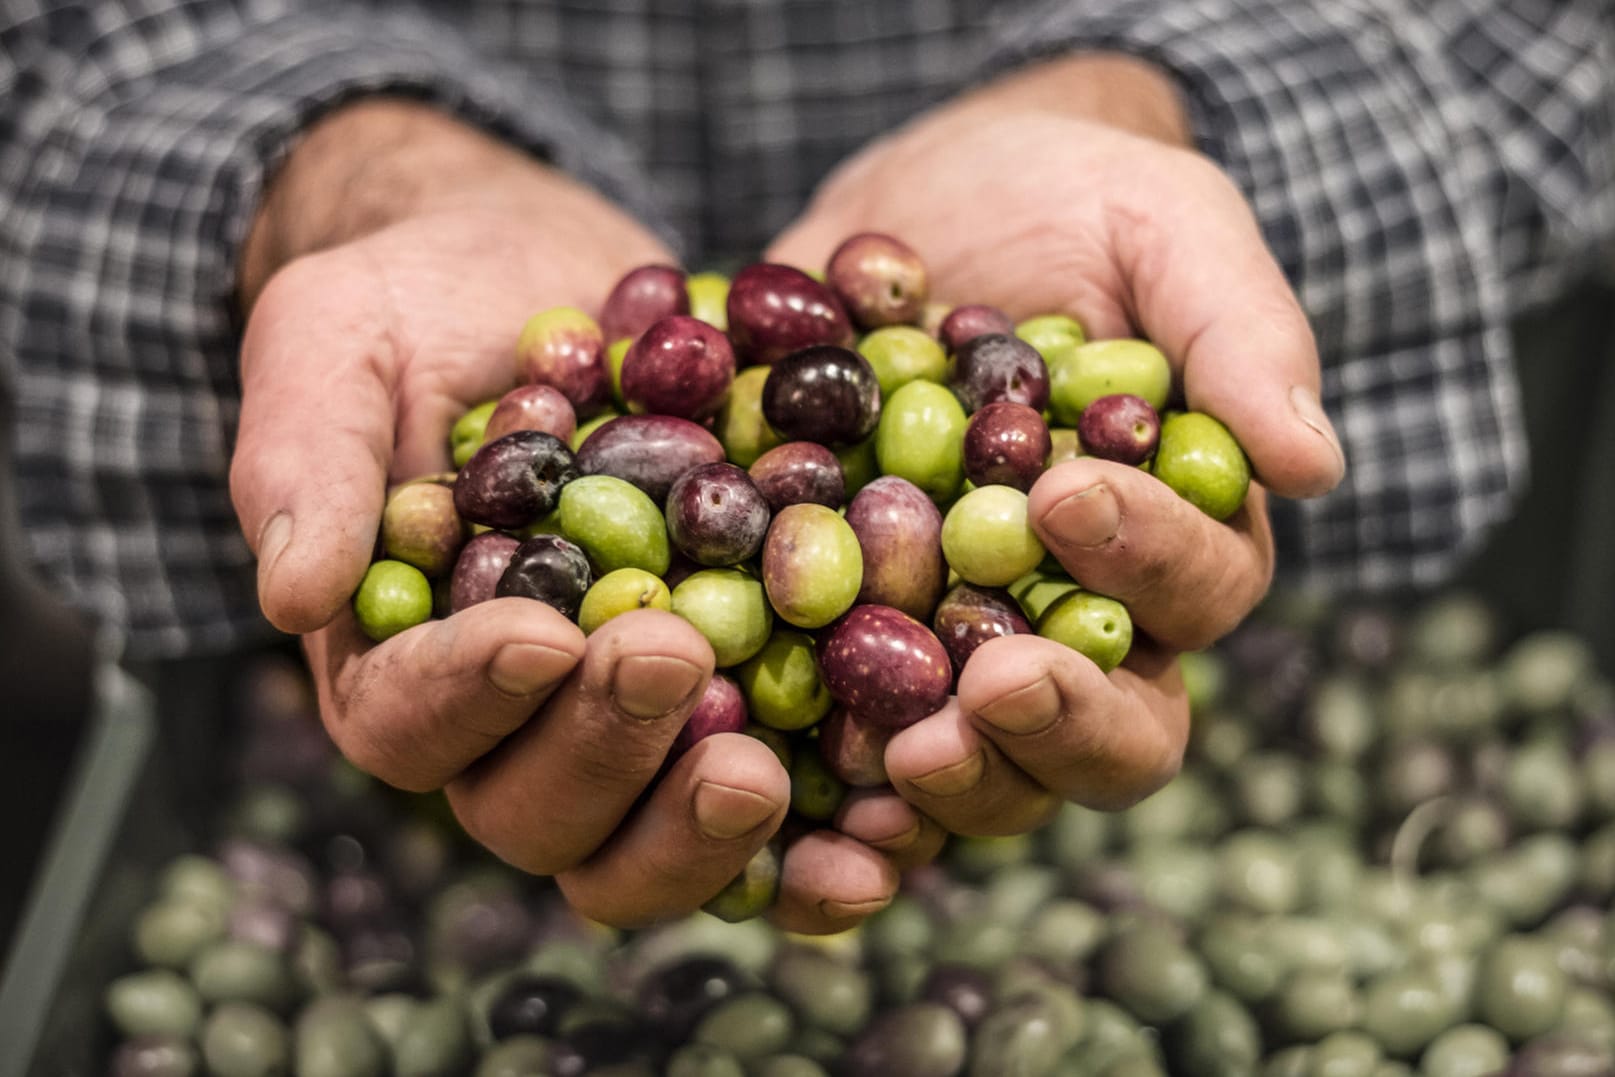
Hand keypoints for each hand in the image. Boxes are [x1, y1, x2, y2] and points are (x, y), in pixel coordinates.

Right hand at [229, 100, 916, 930]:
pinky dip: (817, 844)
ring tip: (768, 765)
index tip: (543, 634)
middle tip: (677, 662)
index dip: (470, 695)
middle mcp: (512, 725)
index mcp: (400, 657)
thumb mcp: (338, 339)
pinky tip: (882, 835)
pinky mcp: (738, 704)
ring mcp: (627, 729)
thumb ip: (307, 456)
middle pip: (534, 810)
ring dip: (703, 827)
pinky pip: (775, 813)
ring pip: (646, 841)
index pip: (408, 721)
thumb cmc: (424, 303)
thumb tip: (290, 592)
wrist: (551, 281)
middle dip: (603, 750)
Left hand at [769, 55, 1346, 832]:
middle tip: (990, 689)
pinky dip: (830, 792)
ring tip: (895, 749)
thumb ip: (1239, 333)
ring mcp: (962, 648)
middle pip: (1114, 732)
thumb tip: (1312, 466)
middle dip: (1058, 724)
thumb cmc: (1069, 203)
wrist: (916, 207)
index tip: (1065, 498)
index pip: (1197, 592)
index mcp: (1177, 540)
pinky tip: (793, 790)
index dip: (1145, 560)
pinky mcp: (848, 648)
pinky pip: (850, 750)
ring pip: (992, 768)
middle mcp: (1082, 621)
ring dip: (955, 779)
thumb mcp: (1162, 226)